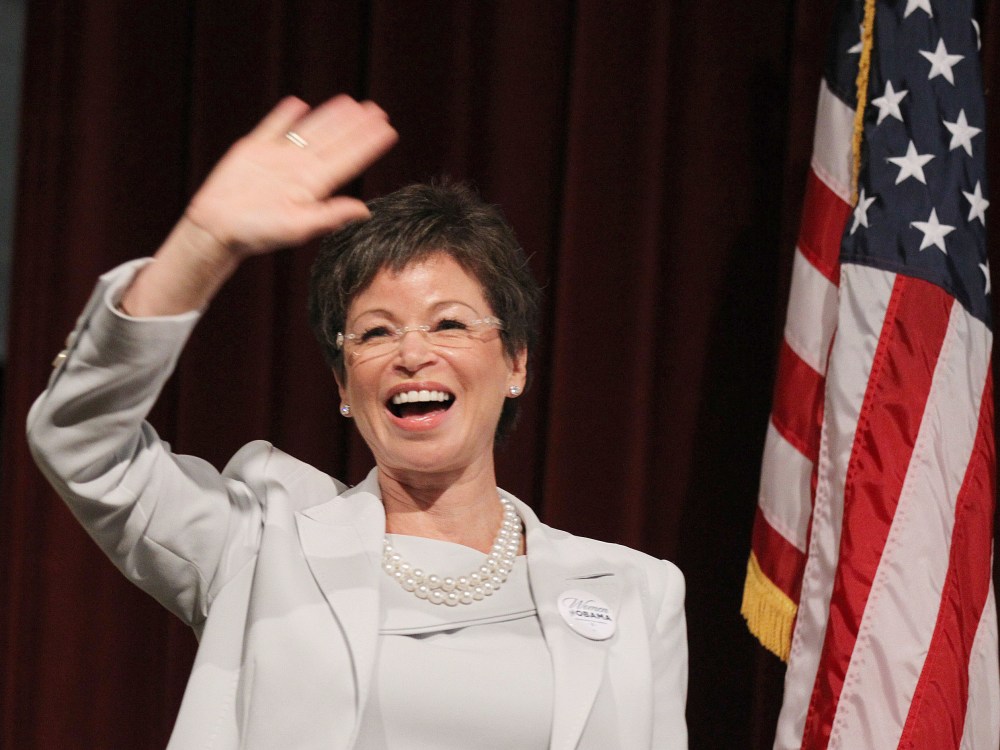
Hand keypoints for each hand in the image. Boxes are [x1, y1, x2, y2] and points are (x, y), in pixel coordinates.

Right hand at [185, 95, 397, 257]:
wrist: (216, 228)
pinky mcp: (252, 150)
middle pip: (334, 141)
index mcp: (313, 186)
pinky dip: (285, 115)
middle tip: (378, 110)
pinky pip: (272, 127)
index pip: (348, 160)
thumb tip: (364, 211)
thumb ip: (330, 216)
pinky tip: (299, 104)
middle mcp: (299, 170)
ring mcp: (277, 158)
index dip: (367, 144)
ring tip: (350, 103)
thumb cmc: (256, 233)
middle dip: (356, 126)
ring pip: (309, 130)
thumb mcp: (297, 226)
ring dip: (330, 116)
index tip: (388, 130)